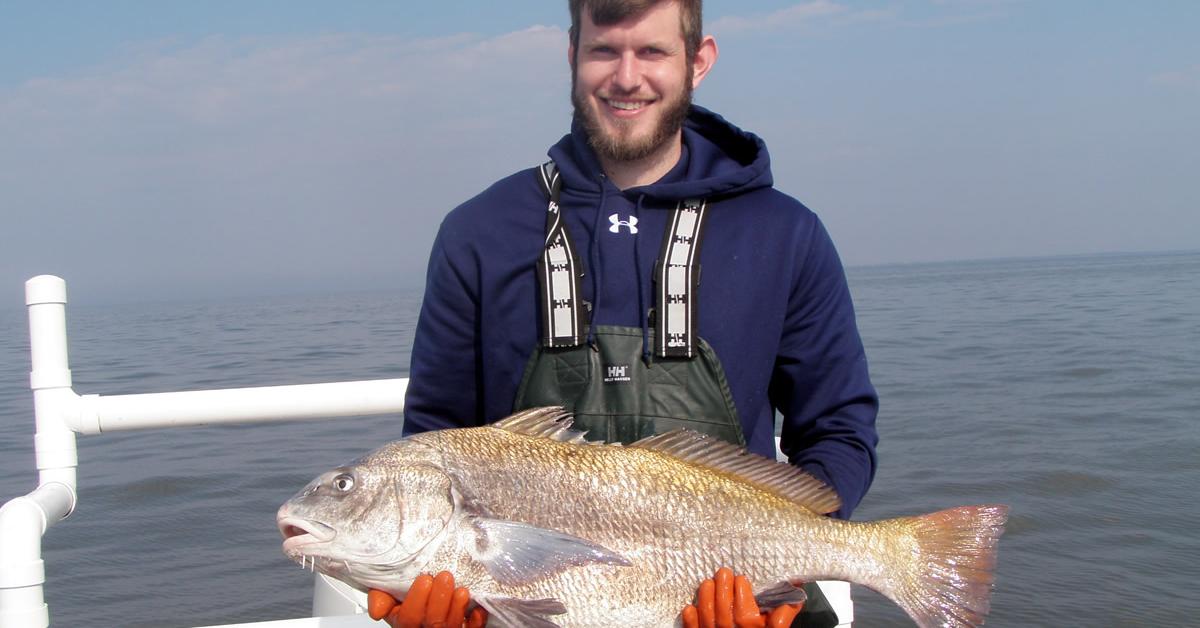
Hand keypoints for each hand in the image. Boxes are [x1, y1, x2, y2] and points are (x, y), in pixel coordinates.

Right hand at [367, 572, 487, 627]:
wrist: (429, 601)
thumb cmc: (409, 597)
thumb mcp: (391, 597)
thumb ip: (382, 597)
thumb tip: (376, 611)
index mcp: (404, 624)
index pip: (408, 619)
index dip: (416, 600)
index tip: (424, 578)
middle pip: (432, 624)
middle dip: (439, 600)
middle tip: (445, 576)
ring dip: (457, 608)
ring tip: (461, 590)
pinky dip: (476, 621)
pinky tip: (477, 608)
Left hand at [681, 567, 803, 627]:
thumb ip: (785, 613)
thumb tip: (795, 589)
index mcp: (752, 626)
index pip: (744, 603)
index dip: (740, 587)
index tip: (740, 577)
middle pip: (723, 606)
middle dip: (722, 585)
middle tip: (723, 572)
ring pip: (707, 614)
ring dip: (705, 596)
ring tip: (707, 582)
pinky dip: (691, 619)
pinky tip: (690, 607)